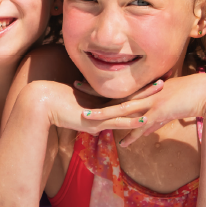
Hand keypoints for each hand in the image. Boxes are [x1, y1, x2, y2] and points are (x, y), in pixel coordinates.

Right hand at [37, 80, 161, 133]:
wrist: (42, 102)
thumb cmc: (56, 106)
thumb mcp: (77, 115)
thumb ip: (90, 119)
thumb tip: (97, 126)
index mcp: (100, 101)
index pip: (123, 95)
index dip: (137, 90)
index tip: (150, 82)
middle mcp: (102, 104)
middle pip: (129, 96)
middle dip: (146, 90)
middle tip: (163, 80)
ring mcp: (100, 111)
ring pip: (127, 106)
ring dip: (144, 99)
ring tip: (159, 92)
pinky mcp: (95, 120)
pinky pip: (117, 121)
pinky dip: (131, 121)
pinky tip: (144, 120)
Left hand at [79, 74, 205, 146]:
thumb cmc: (187, 97)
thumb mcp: (165, 110)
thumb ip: (151, 122)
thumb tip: (140, 134)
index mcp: (143, 92)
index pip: (116, 90)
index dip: (98, 87)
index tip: (81, 84)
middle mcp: (144, 95)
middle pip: (113, 95)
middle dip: (93, 93)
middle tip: (74, 87)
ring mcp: (150, 102)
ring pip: (122, 110)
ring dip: (105, 115)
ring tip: (88, 120)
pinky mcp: (160, 111)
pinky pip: (143, 124)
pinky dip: (133, 134)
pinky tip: (123, 143)